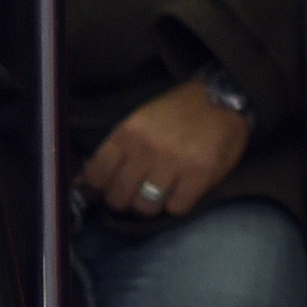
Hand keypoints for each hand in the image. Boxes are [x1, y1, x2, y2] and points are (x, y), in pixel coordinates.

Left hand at [79, 77, 252, 223]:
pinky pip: (176, 209)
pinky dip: (176, 205)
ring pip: (145, 207)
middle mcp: (147, 149)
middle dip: (124, 200)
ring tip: (158, 194)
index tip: (103, 191)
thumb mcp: (140, 121)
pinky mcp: (200, 176)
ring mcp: (174, 164)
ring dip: (150, 205)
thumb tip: (83, 183)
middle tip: (134, 193)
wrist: (224, 97)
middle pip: (119, 197)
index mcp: (128, 133)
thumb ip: (117, 151)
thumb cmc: (177, 111)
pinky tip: (181, 191)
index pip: (96, 175)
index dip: (96, 189)